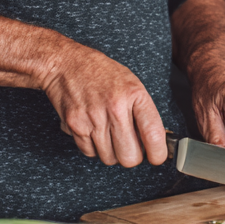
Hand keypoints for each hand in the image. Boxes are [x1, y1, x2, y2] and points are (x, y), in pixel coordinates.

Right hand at [38, 42, 167, 167]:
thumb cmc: (101, 73)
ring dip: (112, 152)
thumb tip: (154, 140)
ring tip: (110, 134)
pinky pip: (90, 153)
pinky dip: (94, 148)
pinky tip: (95, 131)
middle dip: (132, 156)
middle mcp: (115, 108)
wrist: (66, 64)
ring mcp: (94, 118)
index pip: (153, 134)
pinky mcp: (75, 126)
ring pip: (110, 159)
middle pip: (130, 157)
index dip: (158, 153)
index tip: (157, 156)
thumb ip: (143, 111)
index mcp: (134, 95)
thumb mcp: (132, 83)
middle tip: (131, 146)